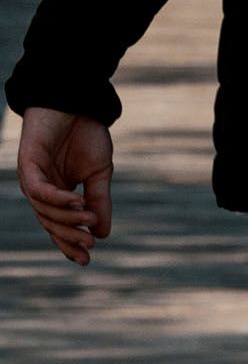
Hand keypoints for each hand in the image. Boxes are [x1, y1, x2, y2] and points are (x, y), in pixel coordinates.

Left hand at [15, 106, 112, 264]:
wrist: (78, 103)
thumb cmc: (86, 135)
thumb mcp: (100, 173)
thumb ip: (99, 201)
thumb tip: (104, 233)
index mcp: (57, 194)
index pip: (59, 226)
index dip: (71, 244)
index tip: (88, 259)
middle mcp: (40, 190)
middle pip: (49, 223)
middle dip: (68, 237)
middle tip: (89, 247)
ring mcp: (32, 178)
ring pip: (43, 210)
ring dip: (67, 219)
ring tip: (89, 220)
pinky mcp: (28, 164)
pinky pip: (39, 190)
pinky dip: (57, 199)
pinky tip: (77, 202)